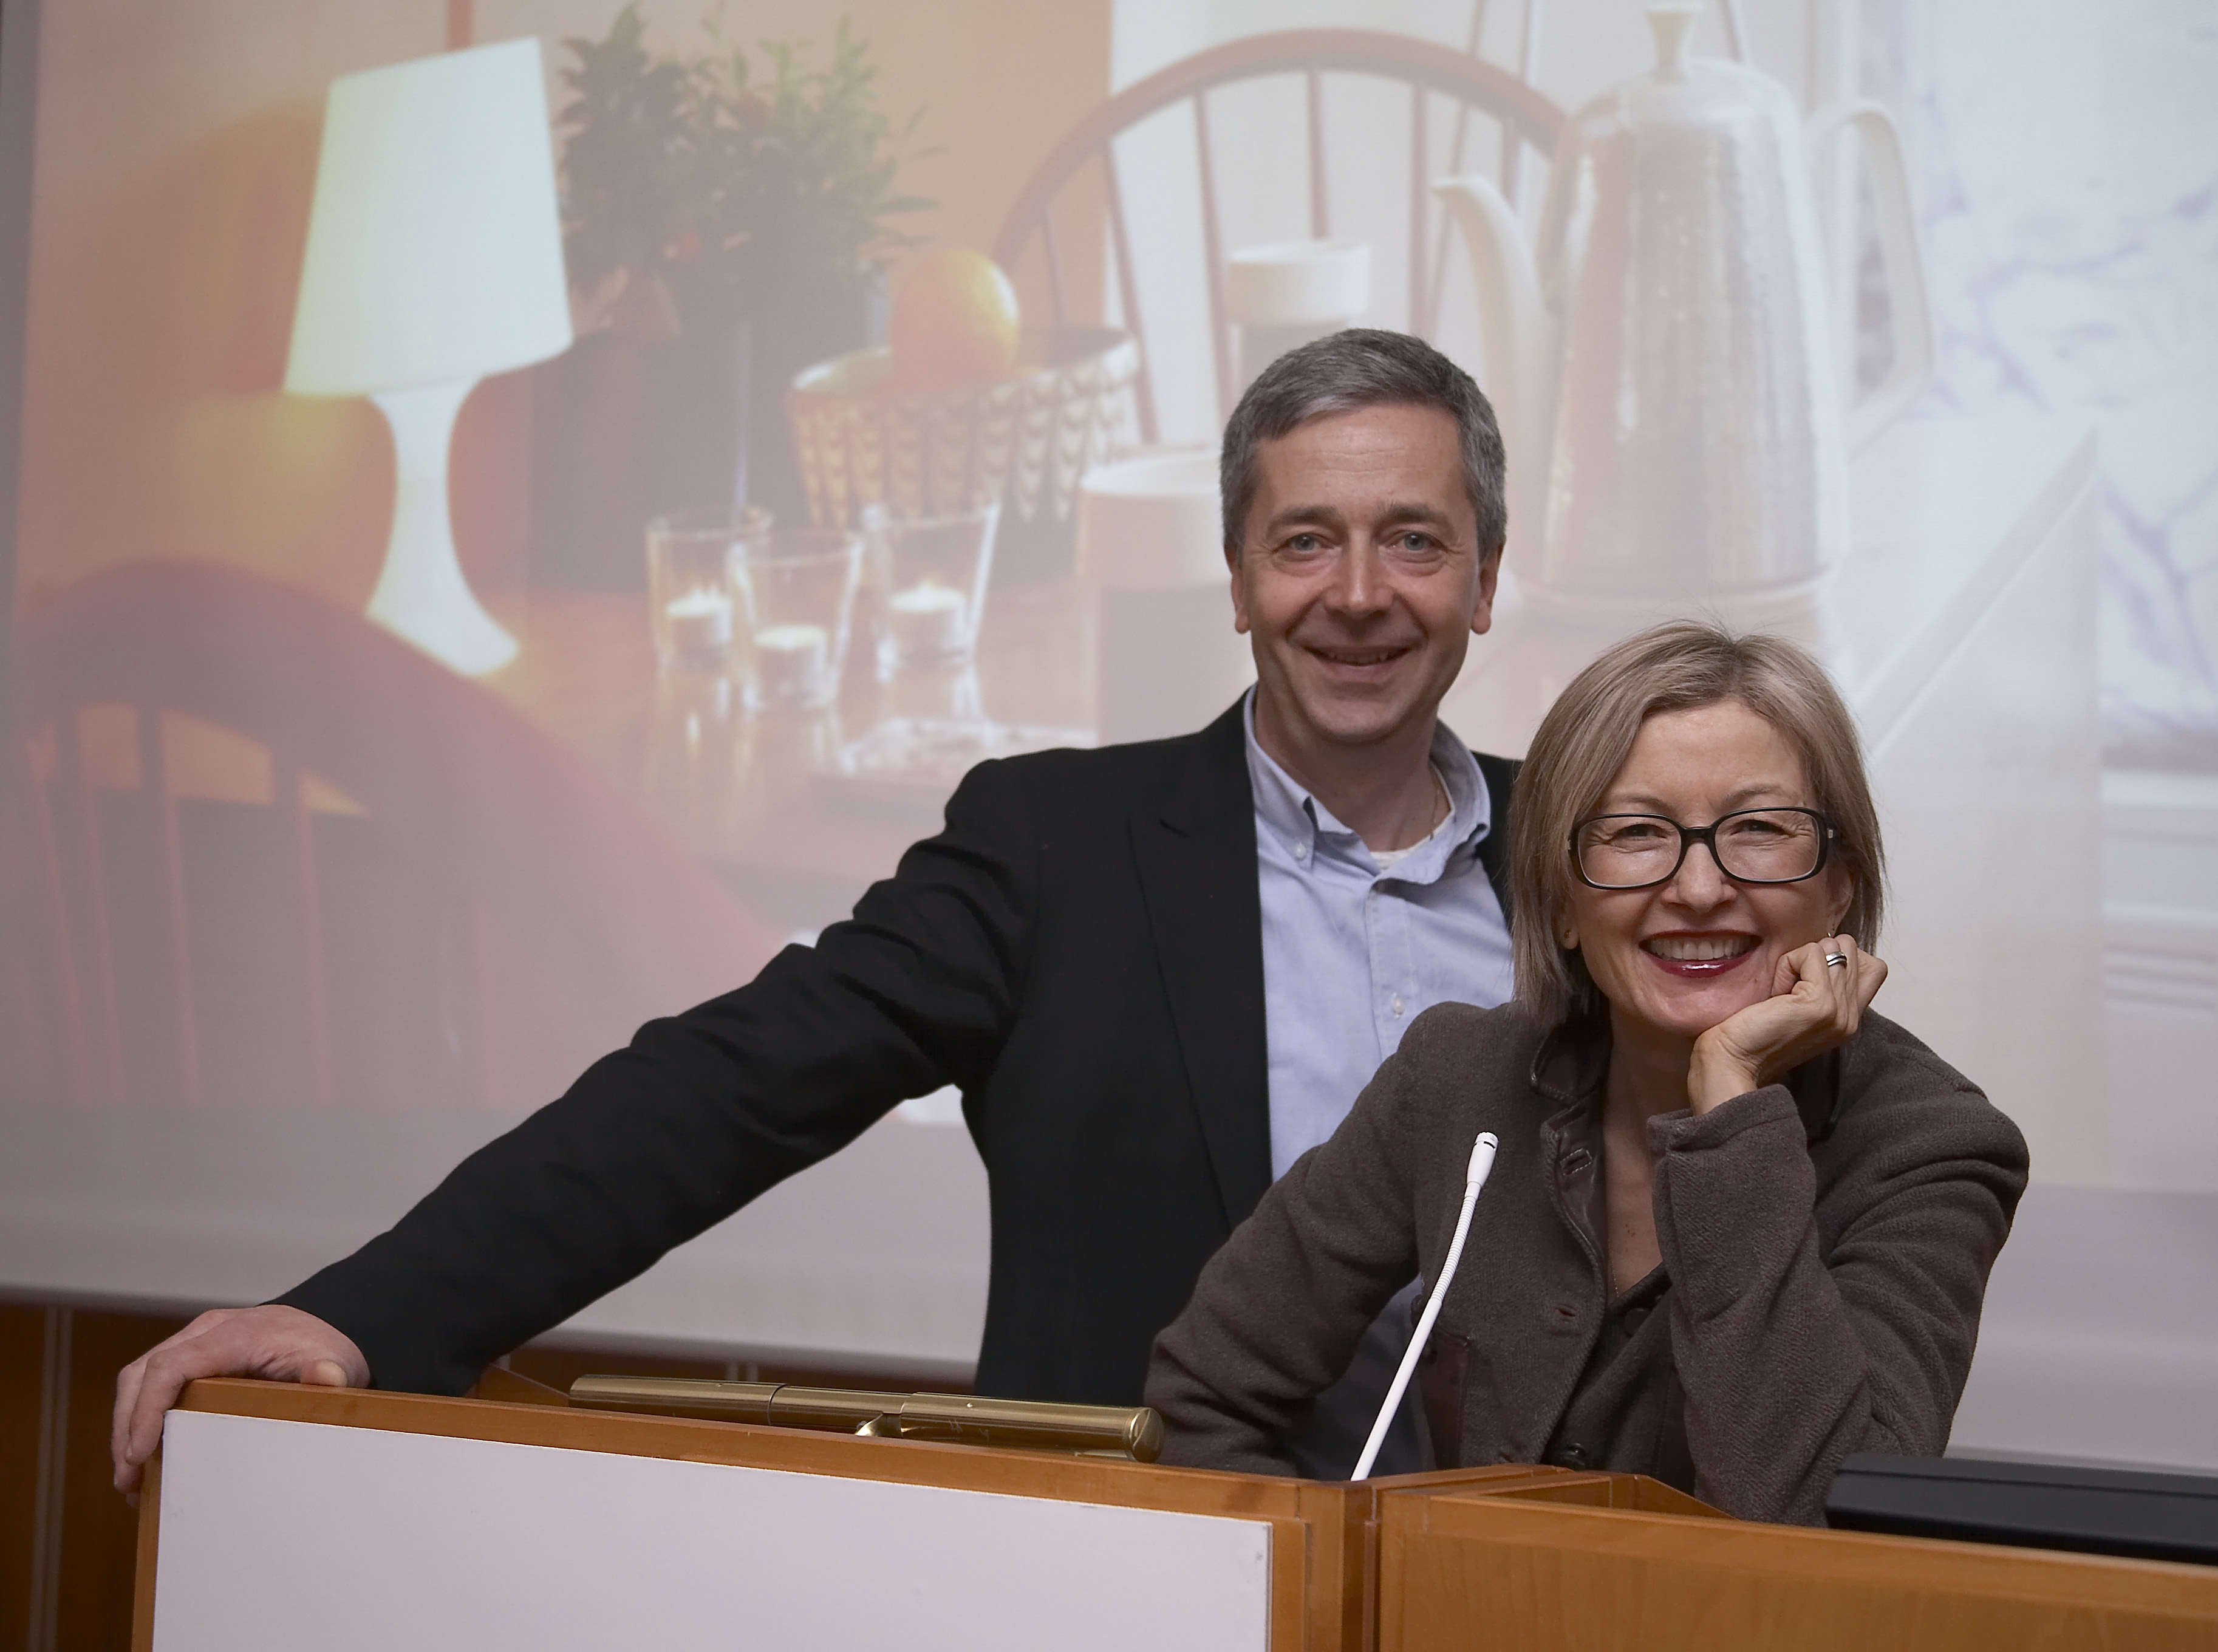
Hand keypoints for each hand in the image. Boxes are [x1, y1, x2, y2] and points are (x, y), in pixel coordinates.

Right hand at [111, 1305, 366, 1494]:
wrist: (325, 1339)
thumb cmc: (325, 1354)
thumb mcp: (337, 1364)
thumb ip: (330, 1372)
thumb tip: (324, 1376)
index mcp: (235, 1332)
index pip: (172, 1365)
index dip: (146, 1409)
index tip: (138, 1454)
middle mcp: (207, 1332)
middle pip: (142, 1373)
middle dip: (126, 1426)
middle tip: (127, 1480)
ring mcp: (194, 1343)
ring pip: (139, 1379)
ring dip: (126, 1427)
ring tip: (130, 1480)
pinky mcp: (190, 1359)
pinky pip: (152, 1385)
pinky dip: (140, 1420)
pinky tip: (145, 1459)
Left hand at [1687, 935, 1886, 1113]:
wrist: (1732, 1060)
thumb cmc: (1754, 1030)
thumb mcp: (1799, 1006)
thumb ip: (1823, 984)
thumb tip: (1826, 947)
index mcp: (1850, 1019)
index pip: (1874, 967)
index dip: (1839, 956)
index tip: (1806, 977)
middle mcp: (1852, 1017)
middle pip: (1851, 949)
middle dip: (1815, 954)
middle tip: (1789, 986)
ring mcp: (1840, 1012)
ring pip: (1833, 946)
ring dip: (1799, 959)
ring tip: (1781, 991)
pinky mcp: (1822, 1004)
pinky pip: (1812, 953)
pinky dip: (1788, 963)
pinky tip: (1776, 992)